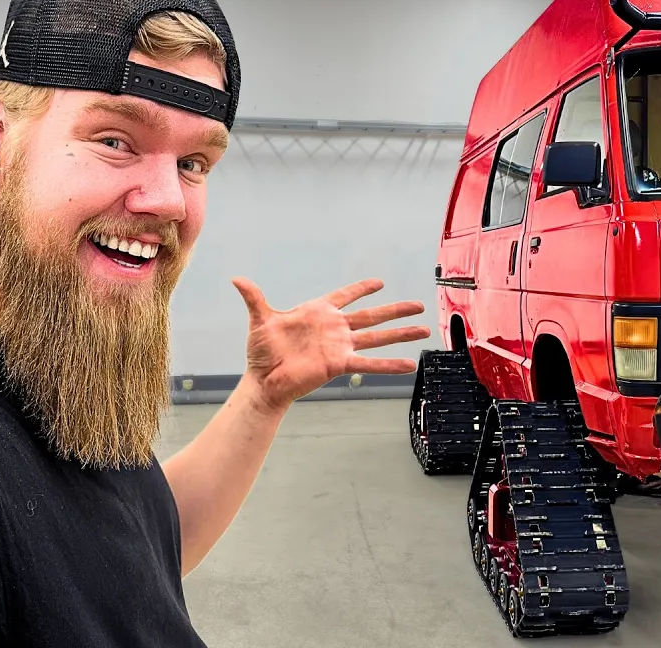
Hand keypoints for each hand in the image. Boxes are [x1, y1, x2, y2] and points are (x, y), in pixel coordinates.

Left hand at [231, 276, 430, 414]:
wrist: (264, 380)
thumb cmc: (262, 352)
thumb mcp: (261, 320)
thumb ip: (255, 298)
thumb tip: (237, 278)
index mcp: (319, 312)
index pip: (345, 295)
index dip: (361, 289)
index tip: (379, 283)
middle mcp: (335, 328)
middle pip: (372, 315)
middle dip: (395, 310)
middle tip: (418, 305)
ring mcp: (341, 346)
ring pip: (377, 337)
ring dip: (400, 333)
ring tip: (423, 329)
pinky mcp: (340, 364)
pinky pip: (369, 362)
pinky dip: (389, 364)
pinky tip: (409, 365)